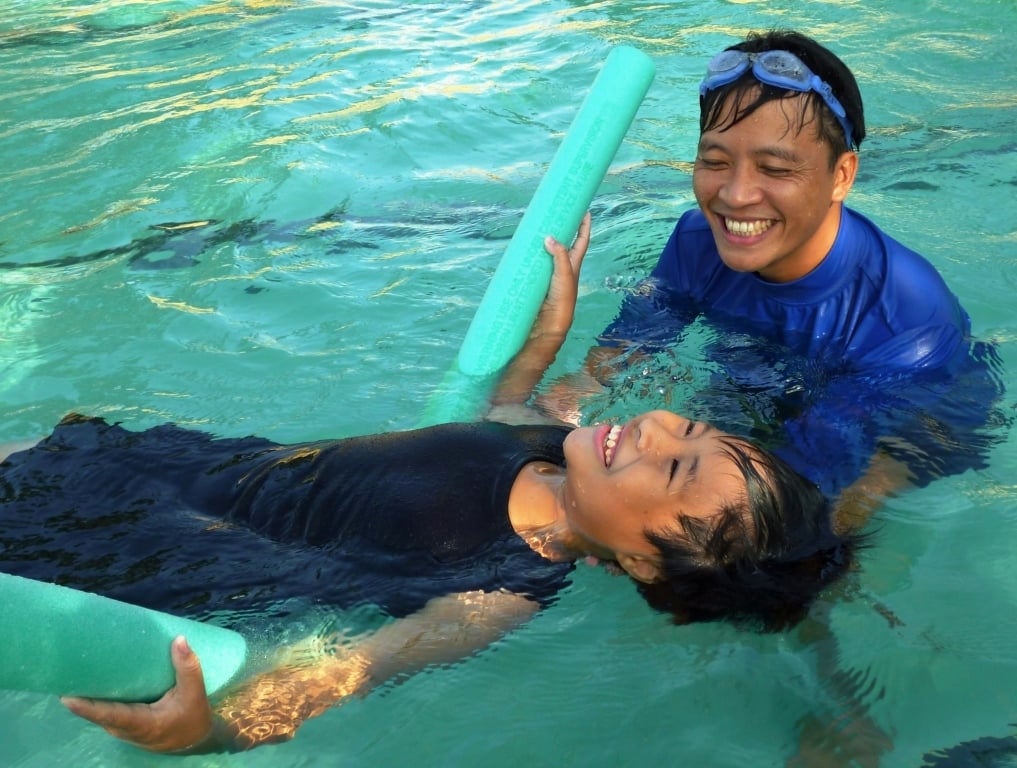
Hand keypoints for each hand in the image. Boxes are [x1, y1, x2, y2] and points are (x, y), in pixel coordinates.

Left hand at [62, 636, 215, 753]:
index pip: (110, 716)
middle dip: (79, 698)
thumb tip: (179, 639)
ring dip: (85, 699)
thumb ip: (187, 667)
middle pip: (97, 715)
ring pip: (98, 715)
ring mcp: (122, 730)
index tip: (67, 697)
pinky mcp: (123, 726)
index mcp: (143, 724)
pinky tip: (90, 684)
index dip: (88, 708)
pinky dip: (95, 701)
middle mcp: (126, 730)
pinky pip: (104, 713)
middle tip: (65, 674)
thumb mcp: (195, 693)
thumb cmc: (193, 716)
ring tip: (72, 675)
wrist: (195, 739)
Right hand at [533, 211, 590, 338]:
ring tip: (536, 228)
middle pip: (564, 243)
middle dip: (561, 229)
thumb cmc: (562, 301)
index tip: (584, 210)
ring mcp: (549, 274)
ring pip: (548, 253)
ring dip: (544, 241)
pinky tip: (522, 250)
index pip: (582, 241)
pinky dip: (530, 255)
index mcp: (574, 265)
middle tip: (554, 214)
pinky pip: (534, 263)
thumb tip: (550, 237)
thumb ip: (560, 256)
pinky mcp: (537, 281)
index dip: (584, 226)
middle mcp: (563, 268)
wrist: (549, 324)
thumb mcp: (564, 275)